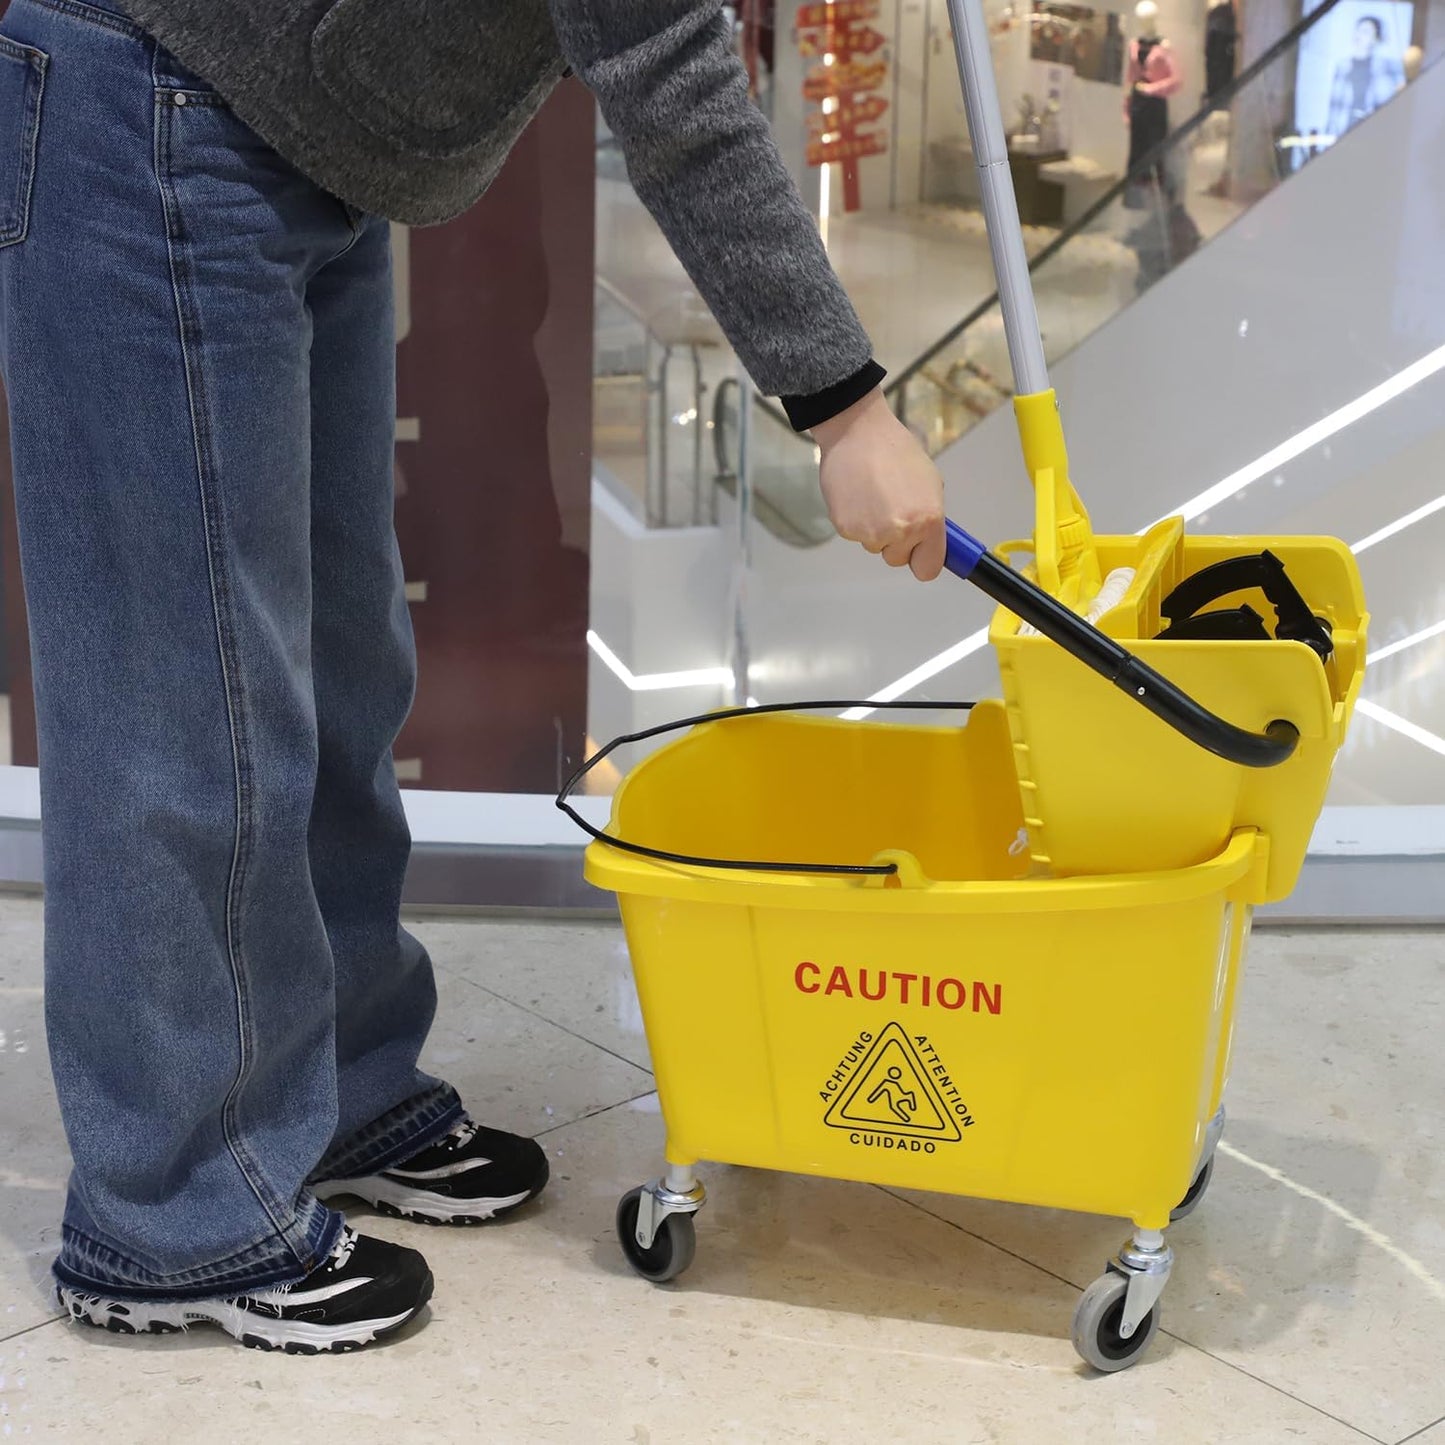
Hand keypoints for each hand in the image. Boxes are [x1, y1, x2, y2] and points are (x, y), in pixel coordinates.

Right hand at [813, 388, 946, 580]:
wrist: (857, 432)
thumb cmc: (895, 450)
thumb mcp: (929, 483)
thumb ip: (930, 518)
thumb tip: (930, 543)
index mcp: (929, 519)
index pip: (928, 569)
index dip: (922, 559)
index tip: (919, 552)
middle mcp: (901, 530)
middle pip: (898, 559)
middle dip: (896, 542)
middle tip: (891, 508)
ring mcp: (871, 532)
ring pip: (875, 546)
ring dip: (875, 529)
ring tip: (873, 496)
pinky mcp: (846, 528)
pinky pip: (856, 535)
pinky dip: (856, 520)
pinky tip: (858, 496)